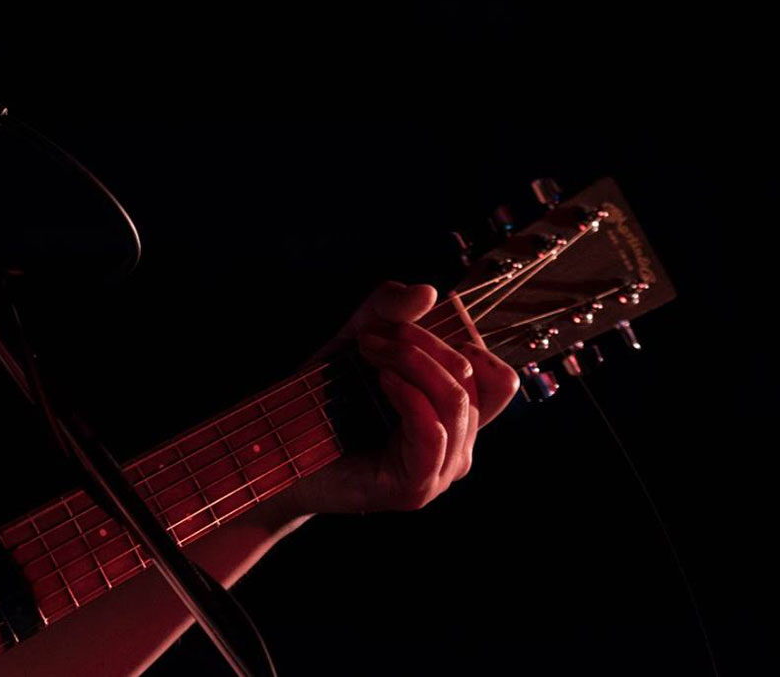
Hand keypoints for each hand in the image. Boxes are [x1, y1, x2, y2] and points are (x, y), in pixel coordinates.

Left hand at [276, 281, 518, 518]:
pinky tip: (382, 381)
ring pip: (456, 403)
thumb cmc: (324, 399)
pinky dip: (409, 396)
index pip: (499, 379)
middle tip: (371, 336)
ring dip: (411, 362)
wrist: (281, 450)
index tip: (409, 328)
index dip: (464, 341)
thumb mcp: (357, 340)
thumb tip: (428, 290)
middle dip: (421, 342)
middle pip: (471, 380)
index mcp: (456, 418)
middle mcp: (457, 447)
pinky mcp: (415, 488)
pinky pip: (432, 433)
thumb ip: (387, 310)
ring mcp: (439, 471)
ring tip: (369, 351)